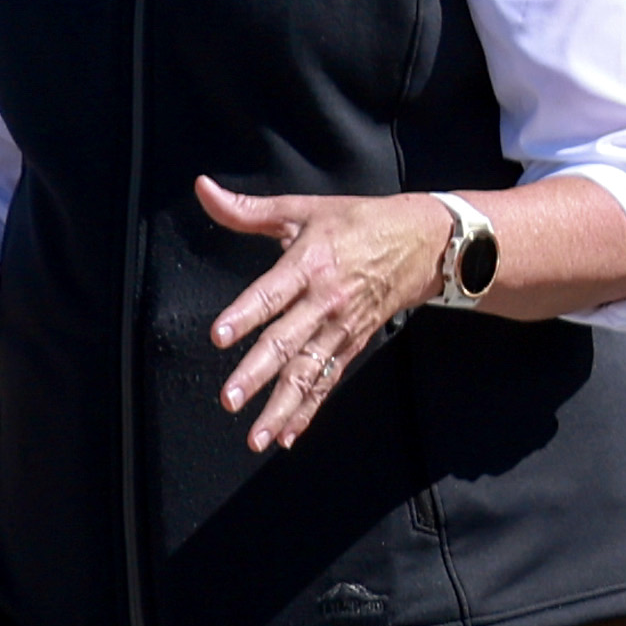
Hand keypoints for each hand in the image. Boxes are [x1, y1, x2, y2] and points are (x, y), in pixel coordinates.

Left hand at [194, 176, 457, 452]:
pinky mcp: (351, 345)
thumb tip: (203, 189)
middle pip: (287, 342)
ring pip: (307, 373)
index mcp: (310, 264)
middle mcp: (325, 302)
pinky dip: (307, 411)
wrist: (422, 243)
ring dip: (282, 406)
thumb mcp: (303, 209)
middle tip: (230, 399)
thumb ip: (248, 209)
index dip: (245, 314)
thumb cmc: (356, 223)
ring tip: (257, 437)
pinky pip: (326, 382)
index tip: (220, 337)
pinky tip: (286, 436)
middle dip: (258, 374)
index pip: (272, 293)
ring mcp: (340, 328)